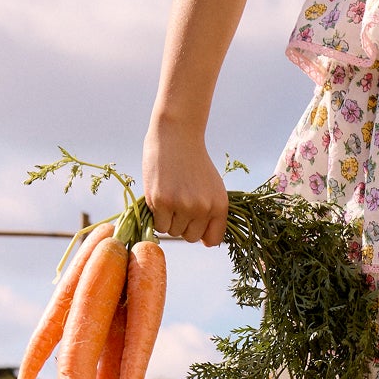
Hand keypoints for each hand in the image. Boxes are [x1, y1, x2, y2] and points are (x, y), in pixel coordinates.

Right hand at [142, 116, 228, 247]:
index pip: (213, 240)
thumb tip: (205, 242)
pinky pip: (159, 225)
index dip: (201, 234)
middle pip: (190, 237)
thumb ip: (211, 213)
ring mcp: (183, 205)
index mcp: (220, 206)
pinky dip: (157, 216)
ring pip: (174, 231)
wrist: (177, 136)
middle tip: (178, 204)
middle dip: (183, 225)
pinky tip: (160, 197)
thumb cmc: (193, 163)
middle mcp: (204, 208)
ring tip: (170, 196)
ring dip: (169, 219)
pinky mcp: (162, 201)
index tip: (194, 224)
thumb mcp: (212, 188)